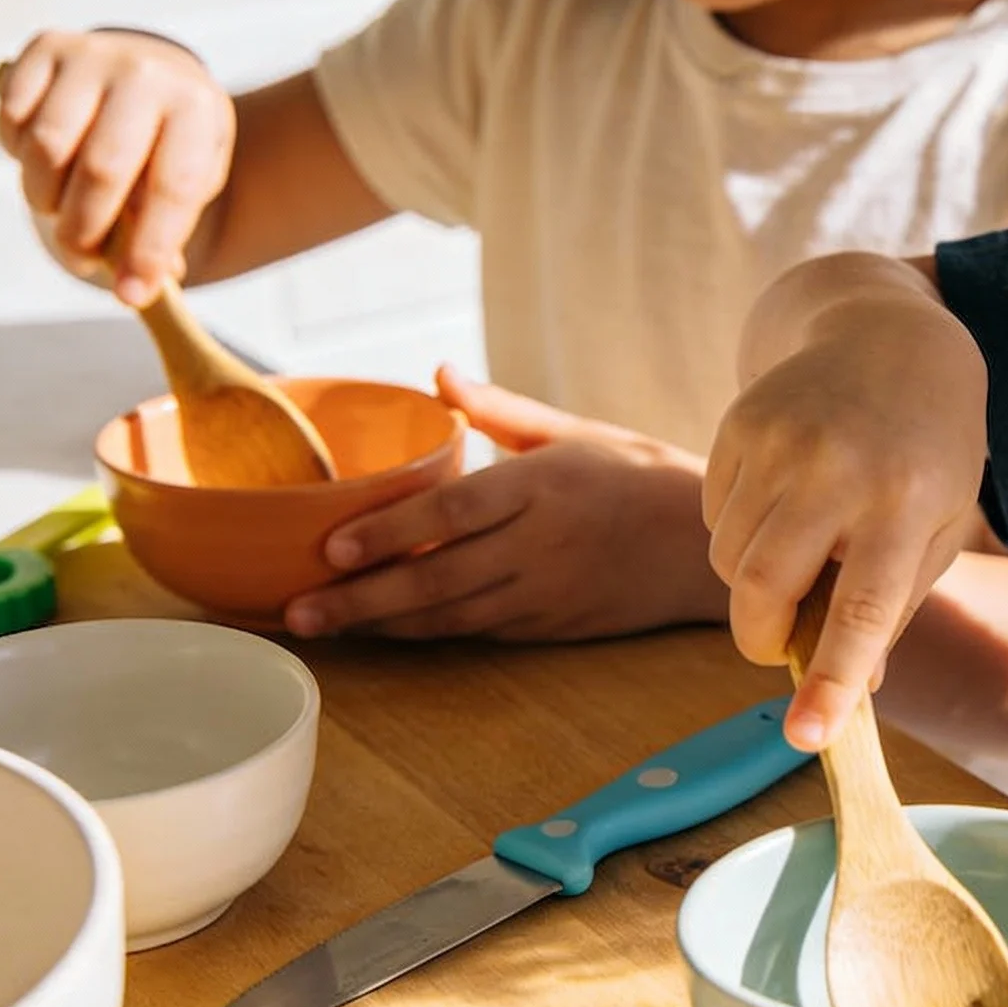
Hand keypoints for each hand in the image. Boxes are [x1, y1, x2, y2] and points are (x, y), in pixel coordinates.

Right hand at [0, 29, 231, 306]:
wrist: (153, 73)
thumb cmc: (171, 145)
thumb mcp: (189, 180)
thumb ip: (165, 228)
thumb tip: (139, 285)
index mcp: (197, 109)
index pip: (173, 188)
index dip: (149, 249)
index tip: (131, 296)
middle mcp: (147, 73)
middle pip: (102, 169)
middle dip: (85, 230)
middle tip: (82, 258)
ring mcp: (94, 55)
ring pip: (46, 146)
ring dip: (44, 196)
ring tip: (60, 208)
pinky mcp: (45, 46)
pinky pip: (12, 117)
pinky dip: (17, 153)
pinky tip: (43, 163)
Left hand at [284, 367, 726, 640]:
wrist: (709, 549)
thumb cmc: (640, 476)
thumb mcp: (576, 430)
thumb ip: (501, 408)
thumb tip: (437, 372)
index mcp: (544, 486)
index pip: (452, 513)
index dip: (389, 534)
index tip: (330, 547)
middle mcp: (542, 545)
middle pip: (437, 578)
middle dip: (361, 599)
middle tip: (298, 610)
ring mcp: (547, 593)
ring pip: (451, 616)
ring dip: (382, 625)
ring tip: (321, 627)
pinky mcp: (554, 628)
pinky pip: (478, 632)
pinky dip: (426, 634)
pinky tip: (382, 631)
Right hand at [704, 270, 987, 749]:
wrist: (890, 338)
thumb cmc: (927, 453)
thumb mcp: (940, 527)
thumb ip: (895, 606)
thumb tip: (854, 690)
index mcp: (906, 503)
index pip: (863, 608)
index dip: (833, 678)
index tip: (810, 737)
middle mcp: (838, 469)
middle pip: (766, 588)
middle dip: (761, 639)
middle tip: (779, 647)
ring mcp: (781, 440)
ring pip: (730, 559)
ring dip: (754, 583)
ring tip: (802, 548)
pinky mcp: (740, 423)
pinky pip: (713, 516)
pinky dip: (738, 533)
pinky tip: (782, 501)